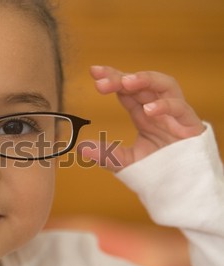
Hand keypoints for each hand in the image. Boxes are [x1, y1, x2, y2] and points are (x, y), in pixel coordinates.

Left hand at [81, 65, 204, 170]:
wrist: (182, 187)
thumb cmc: (158, 169)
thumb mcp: (126, 163)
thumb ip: (106, 155)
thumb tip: (81, 148)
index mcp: (142, 114)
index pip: (126, 90)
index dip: (112, 79)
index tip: (94, 72)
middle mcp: (158, 109)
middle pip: (141, 84)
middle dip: (121, 78)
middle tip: (101, 79)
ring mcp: (175, 115)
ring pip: (164, 86)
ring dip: (146, 80)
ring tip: (126, 82)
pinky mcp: (190, 125)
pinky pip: (180, 109)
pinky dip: (165, 106)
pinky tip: (149, 109)